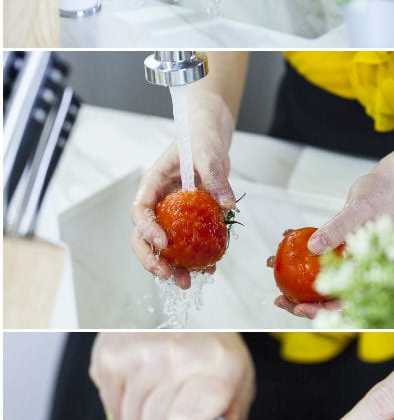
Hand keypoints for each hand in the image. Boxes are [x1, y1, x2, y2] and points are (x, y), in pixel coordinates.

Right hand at [89, 332, 254, 419]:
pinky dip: (125, 405)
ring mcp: (138, 355)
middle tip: (177, 416)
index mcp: (216, 369)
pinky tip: (143, 383)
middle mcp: (176, 358)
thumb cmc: (214, 353)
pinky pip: (111, 410)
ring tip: (162, 394)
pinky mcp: (110, 354)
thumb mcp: (238, 386)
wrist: (186, 312)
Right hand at [130, 93, 234, 288]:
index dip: (148, 230)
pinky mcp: (189, 220)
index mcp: (152, 185)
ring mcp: (172, 214)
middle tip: (167, 275)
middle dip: (152, 260)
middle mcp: (158, 203)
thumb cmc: (201, 138)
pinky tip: (208, 269)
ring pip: (164, 247)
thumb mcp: (208, 153)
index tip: (165, 244)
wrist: (210, 137)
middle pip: (143, 237)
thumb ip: (215, 176)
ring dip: (173, 266)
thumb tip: (227, 204)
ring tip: (188, 283)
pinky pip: (188, 242)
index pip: (140, 211)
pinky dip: (195, 257)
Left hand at [273, 134, 393, 317]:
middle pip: (330, 296)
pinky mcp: (341, 246)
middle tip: (279, 297)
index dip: (321, 312)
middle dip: (302, 300)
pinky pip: (319, 255)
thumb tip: (312, 248)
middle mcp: (359, 268)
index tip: (298, 307)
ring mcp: (349, 259)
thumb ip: (337, 230)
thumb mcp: (358, 212)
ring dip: (296, 274)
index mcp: (368, 270)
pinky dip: (302, 251)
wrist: (387, 182)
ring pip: (322, 277)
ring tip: (273, 263)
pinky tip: (286, 237)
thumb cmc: (381, 196)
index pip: (345, 303)